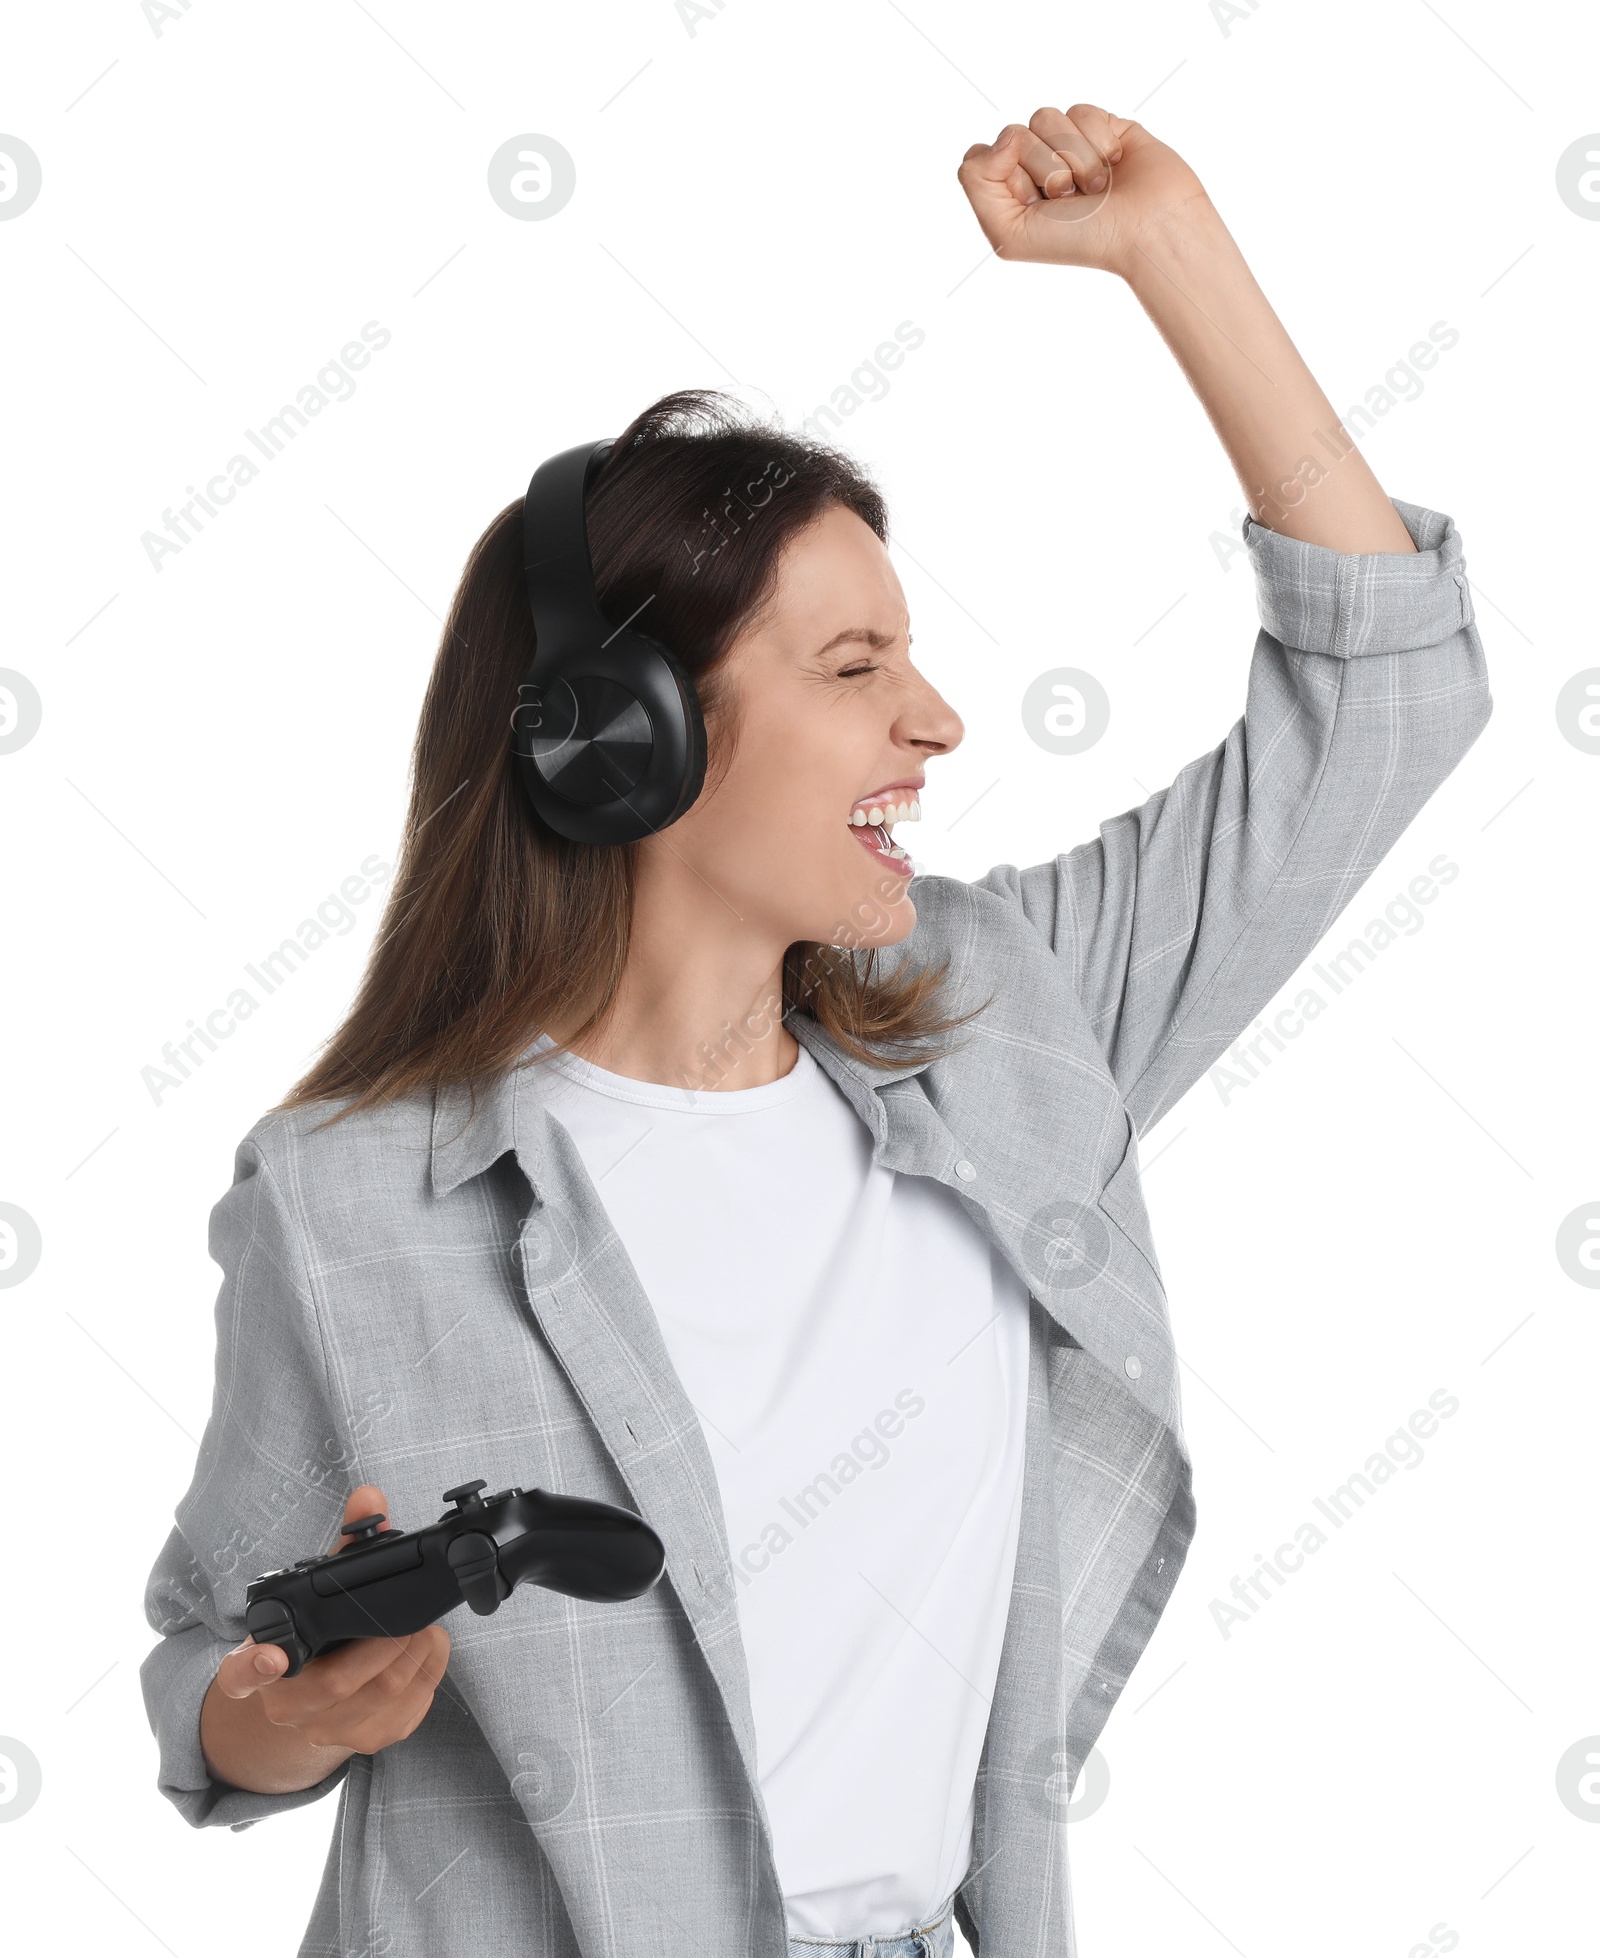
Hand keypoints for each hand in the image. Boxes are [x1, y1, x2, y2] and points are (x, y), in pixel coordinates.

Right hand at [210, 1485, 450, 1759]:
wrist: (318, 1699)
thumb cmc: (319, 1635)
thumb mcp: (318, 1592)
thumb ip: (343, 1545)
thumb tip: (369, 1497)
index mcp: (260, 1664)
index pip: (240, 1673)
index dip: (255, 1665)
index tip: (271, 1654)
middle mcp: (286, 1705)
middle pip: (340, 1681)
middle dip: (388, 1640)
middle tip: (411, 1616)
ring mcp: (324, 1731)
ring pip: (383, 1695)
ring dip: (416, 1654)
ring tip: (425, 1627)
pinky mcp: (365, 1742)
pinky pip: (407, 1713)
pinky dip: (429, 1675)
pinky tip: (429, 1650)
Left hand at [957, 104, 1212, 277]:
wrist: (1147, 230)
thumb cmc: (1082, 241)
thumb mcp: (1008, 232)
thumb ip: (977, 182)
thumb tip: (1001, 133)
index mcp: (1011, 193)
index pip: (980, 157)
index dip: (1004, 175)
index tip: (1033, 203)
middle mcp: (1037, 167)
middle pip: (1014, 135)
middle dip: (1044, 168)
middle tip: (1070, 198)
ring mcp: (1070, 146)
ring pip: (1045, 116)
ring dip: (1073, 156)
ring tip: (1094, 186)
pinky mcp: (1101, 126)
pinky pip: (1080, 110)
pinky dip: (1097, 140)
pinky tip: (1114, 163)